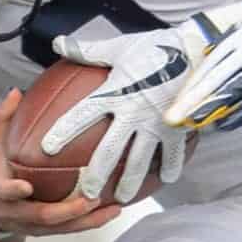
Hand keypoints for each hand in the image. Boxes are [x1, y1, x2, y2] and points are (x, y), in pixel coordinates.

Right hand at [0, 90, 123, 235]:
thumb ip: (4, 120)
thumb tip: (16, 92)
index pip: (5, 192)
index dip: (15, 191)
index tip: (26, 186)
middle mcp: (16, 213)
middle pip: (42, 217)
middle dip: (67, 211)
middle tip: (90, 199)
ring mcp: (32, 226)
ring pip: (62, 228)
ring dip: (88, 220)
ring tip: (113, 209)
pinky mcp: (46, 231)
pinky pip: (70, 229)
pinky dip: (91, 222)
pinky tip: (112, 211)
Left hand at [42, 23, 210, 202]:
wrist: (195, 50)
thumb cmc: (155, 46)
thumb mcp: (119, 47)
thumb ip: (88, 50)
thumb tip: (59, 43)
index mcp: (114, 92)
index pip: (82, 115)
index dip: (63, 132)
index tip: (46, 149)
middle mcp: (132, 113)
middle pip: (109, 150)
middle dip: (95, 175)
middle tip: (86, 193)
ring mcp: (156, 124)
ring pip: (139, 161)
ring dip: (129, 182)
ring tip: (122, 198)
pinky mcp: (177, 128)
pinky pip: (172, 154)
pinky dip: (170, 168)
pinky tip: (166, 180)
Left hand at [164, 19, 241, 132]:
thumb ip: (236, 38)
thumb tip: (211, 53)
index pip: (211, 63)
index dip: (193, 84)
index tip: (177, 100)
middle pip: (217, 79)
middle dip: (194, 101)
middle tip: (174, 119)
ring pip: (234, 91)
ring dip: (212, 110)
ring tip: (192, 124)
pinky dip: (241, 112)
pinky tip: (225, 123)